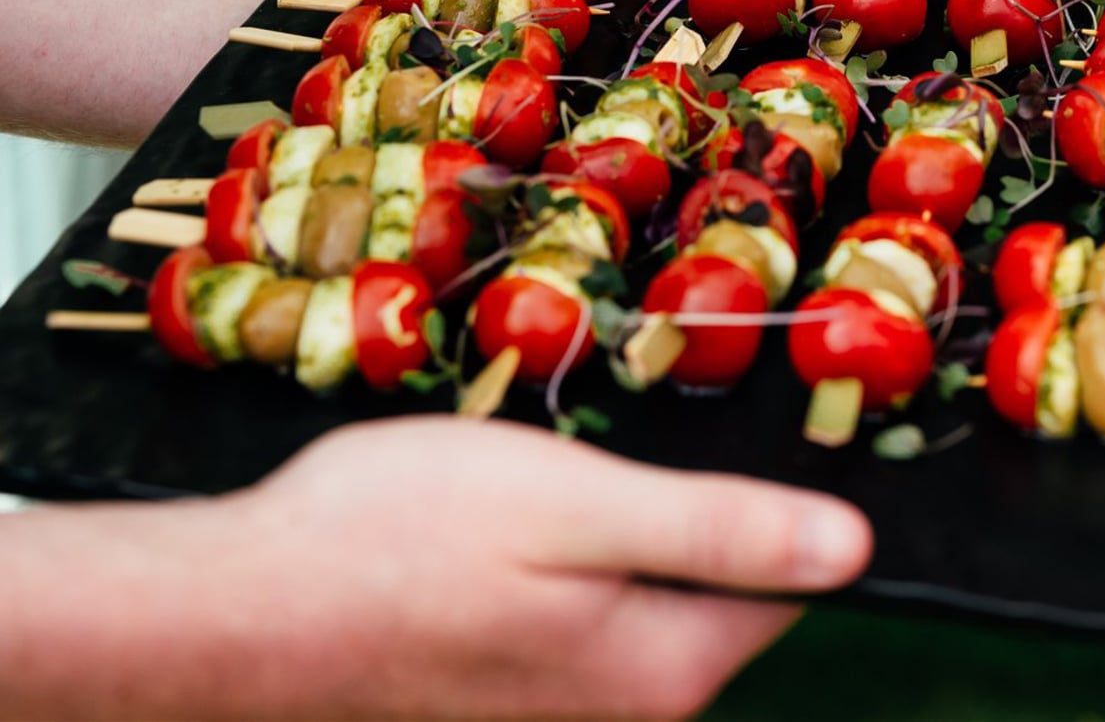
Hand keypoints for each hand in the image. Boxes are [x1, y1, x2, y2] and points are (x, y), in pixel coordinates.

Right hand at [2, 417, 872, 720]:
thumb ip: (719, 532)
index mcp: (665, 668)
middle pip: (726, 585)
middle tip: (664, 413)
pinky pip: (598, 593)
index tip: (778, 413)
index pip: (792, 582)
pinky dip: (592, 538)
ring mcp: (566, 696)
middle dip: (718, 500)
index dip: (796, 493)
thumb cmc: (408, 536)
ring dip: (648, 514)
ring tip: (591, 446)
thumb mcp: (579, 508)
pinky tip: (540, 491)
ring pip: (658, 583)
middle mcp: (628, 704)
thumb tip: (857, 551)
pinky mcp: (517, 672)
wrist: (246, 601)